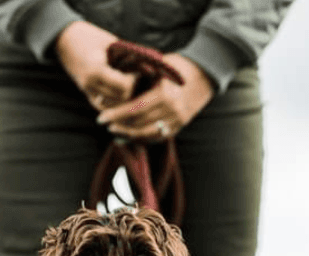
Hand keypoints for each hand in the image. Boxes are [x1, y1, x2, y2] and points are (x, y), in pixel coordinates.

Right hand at [54, 21, 135, 110]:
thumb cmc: (89, 36)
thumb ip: (126, 56)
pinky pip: (104, 107)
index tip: (138, 70)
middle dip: (133, 90)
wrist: (64, 39)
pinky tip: (122, 96)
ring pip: (113, 108)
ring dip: (124, 100)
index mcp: (95, 70)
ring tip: (131, 87)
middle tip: (137, 79)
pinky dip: (115, 104)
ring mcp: (87, 91)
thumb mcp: (110, 43)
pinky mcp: (86, 94)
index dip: (135, 80)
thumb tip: (148, 65)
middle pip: (121, 99)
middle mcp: (90, 85)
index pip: (124, 87)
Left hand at [95, 53, 214, 141]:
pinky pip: (158, 136)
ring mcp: (177, 121)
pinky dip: (144, 136)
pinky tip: (132, 133)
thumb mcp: (159, 68)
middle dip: (119, 125)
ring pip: (148, 134)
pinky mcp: (180, 125)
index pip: (134, 110)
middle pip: (139, 124)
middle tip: (105, 123)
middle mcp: (171, 111)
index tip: (101, 117)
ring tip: (116, 129)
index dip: (116, 115)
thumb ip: (140, 78)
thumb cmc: (179, 65)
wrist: (206, 73)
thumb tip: (116, 89)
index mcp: (164, 95)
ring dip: (130, 133)